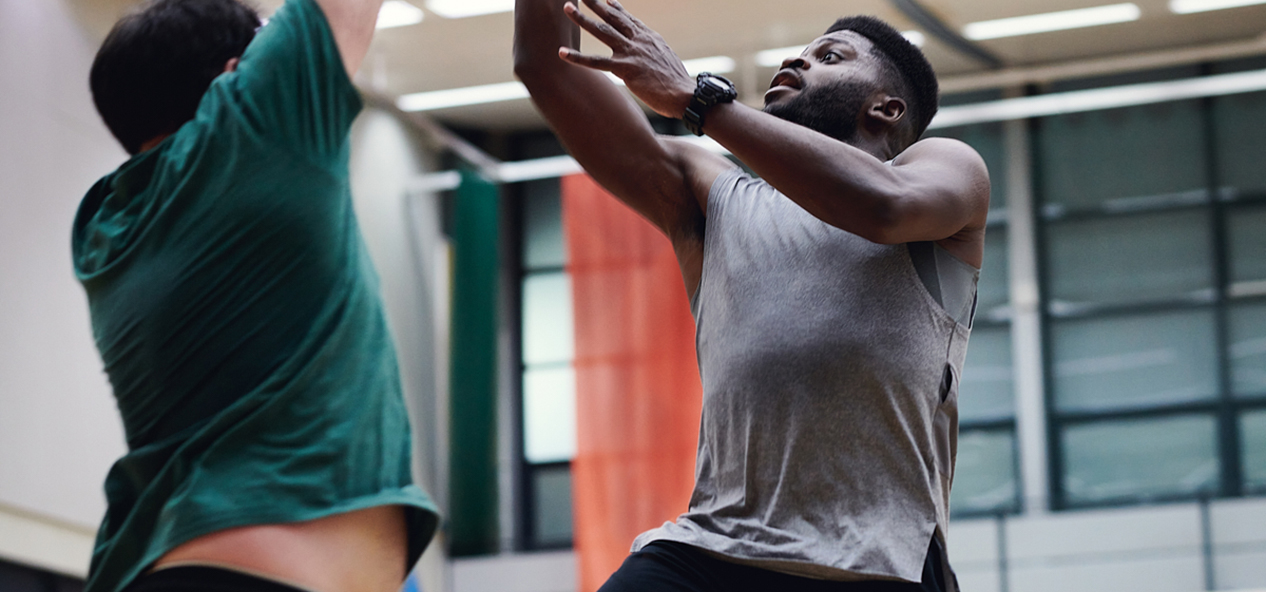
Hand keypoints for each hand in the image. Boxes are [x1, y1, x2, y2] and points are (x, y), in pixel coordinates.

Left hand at [558, 0, 694, 118]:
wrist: (684, 94)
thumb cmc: (676, 82)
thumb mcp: (667, 58)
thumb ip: (654, 51)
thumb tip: (652, 53)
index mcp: (649, 37)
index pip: (629, 19)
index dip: (615, 8)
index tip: (606, 0)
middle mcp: (638, 40)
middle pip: (613, 17)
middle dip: (595, 4)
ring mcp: (630, 52)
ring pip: (602, 31)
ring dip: (582, 19)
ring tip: (567, 8)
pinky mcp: (625, 68)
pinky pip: (596, 62)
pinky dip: (578, 57)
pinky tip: (562, 52)